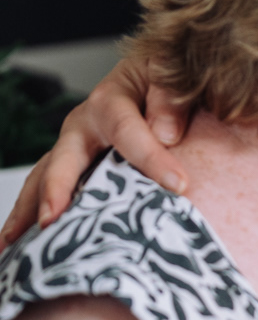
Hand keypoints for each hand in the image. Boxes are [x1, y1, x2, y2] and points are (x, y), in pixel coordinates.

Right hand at [1, 59, 189, 244]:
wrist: (154, 76)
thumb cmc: (164, 76)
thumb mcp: (172, 73)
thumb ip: (172, 98)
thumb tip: (166, 134)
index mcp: (111, 100)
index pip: (129, 131)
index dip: (152, 157)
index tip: (179, 185)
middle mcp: (82, 125)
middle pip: (63, 159)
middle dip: (56, 190)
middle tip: (52, 220)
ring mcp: (71, 147)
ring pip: (42, 180)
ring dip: (27, 212)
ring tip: (9, 246)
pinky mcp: (72, 165)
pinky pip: (45, 191)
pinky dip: (30, 216)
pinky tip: (15, 246)